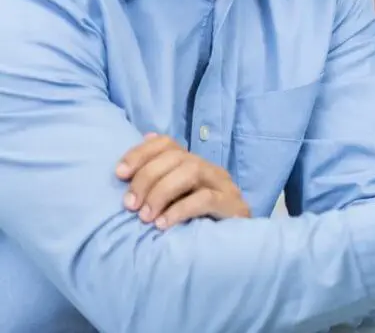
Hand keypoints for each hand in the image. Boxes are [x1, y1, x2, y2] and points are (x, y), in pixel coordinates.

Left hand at [115, 133, 250, 229]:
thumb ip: (152, 187)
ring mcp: (223, 186)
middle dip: (147, 178)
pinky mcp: (233, 205)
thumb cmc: (191, 227)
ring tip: (145, 217)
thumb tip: (127, 166)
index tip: (119, 173)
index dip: (141, 153)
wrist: (231, 252)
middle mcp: (208, 169)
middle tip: (129, 205)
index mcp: (191, 165)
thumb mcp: (168, 205)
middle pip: (176, 157)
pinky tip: (163, 224)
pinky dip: (180, 209)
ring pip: (192, 171)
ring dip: (161, 191)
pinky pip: (206, 199)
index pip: (166, 143)